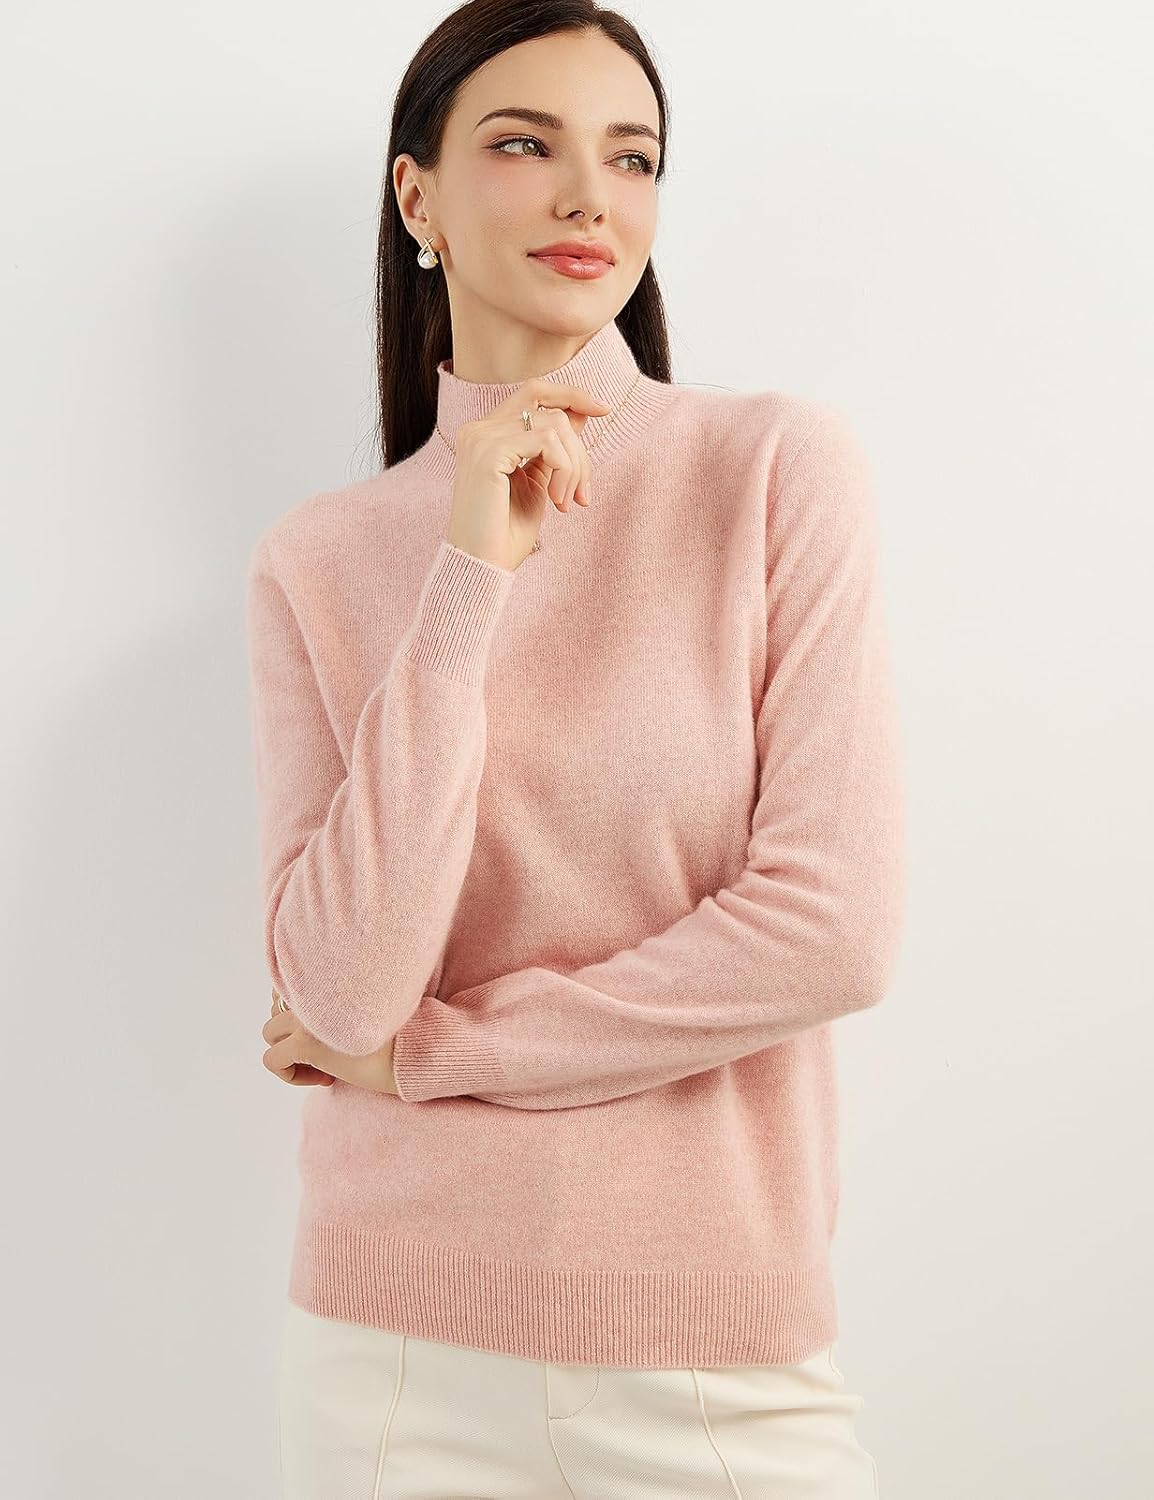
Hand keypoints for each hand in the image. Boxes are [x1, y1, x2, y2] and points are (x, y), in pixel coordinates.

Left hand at [262, 988, 398, 1093]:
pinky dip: (290, 1075)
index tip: (325, 1036)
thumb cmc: (400, 1035)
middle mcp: (315, 990)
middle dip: (293, 1036)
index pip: (288, 986)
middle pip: (276, 1010)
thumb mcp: (366, 1008)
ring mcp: (308, 1016)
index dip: (299, 1016)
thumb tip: (308, 1025)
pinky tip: (324, 1079)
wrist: (416, 1052)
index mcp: (329, 978)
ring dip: (292, 1055)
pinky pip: (272, 1060)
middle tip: (326, 1056)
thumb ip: (336, 1004)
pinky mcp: (305, 1043)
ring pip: (270, 1034)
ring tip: (325, 1068)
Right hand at [446, 377, 610, 570]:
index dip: (571, 394)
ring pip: (553, 424)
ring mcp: (480, 439)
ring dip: (574, 465)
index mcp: (486, 434)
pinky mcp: (488, 453)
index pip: (534, 393)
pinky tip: (557, 501)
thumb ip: (553, 448)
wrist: (482, 567)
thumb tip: (581, 414)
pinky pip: (547, 442)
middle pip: (547, 404)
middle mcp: (478, 430)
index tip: (603, 409)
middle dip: (578, 445)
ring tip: (566, 501)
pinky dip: (564, 469)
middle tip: (583, 492)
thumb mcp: (539, 482)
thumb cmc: (506, 535)